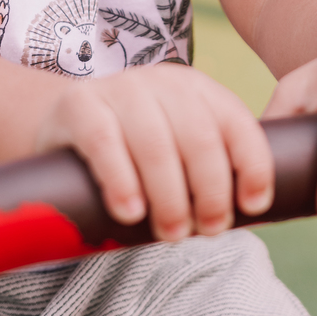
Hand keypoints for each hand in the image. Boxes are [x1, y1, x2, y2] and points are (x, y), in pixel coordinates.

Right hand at [34, 65, 273, 241]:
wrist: (61, 126)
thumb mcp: (177, 149)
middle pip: (199, 136)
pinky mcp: (77, 105)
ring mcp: (117, 88)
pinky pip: (104, 143)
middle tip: (208, 231)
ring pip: (155, 142)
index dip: (252, 165)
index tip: (253, 207)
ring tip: (172, 234)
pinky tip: (130, 213)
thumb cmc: (132, 153)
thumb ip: (210, 171)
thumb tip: (256, 215)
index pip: (236, 122)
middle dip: (210, 190)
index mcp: (195, 89)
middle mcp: (161, 81)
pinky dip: (122, 181)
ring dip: (169, 196)